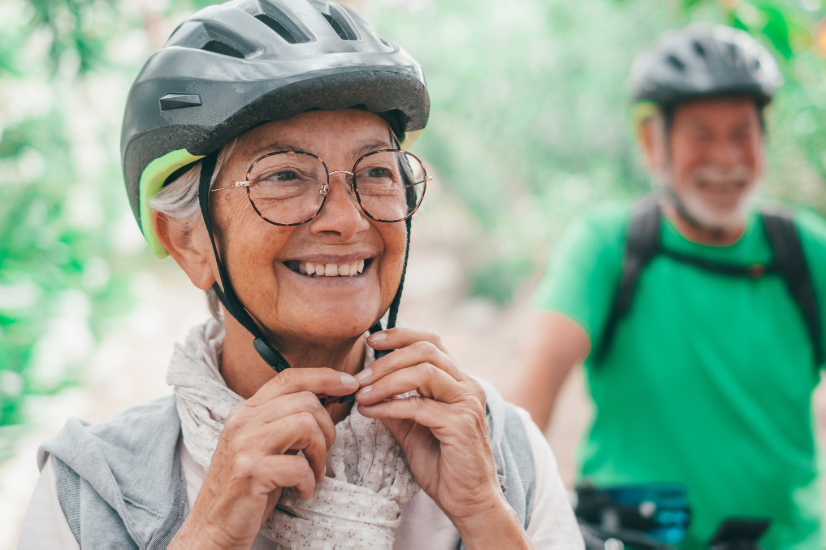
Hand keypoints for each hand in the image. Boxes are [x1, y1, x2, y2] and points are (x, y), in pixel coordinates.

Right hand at [169, 368, 358, 548]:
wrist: (214, 526)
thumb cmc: (249, 486)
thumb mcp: (265, 444)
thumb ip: (286, 419)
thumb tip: (328, 397)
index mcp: (246, 410)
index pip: (290, 377)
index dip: (325, 376)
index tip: (349, 384)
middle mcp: (242, 421)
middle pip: (306, 401)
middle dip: (327, 427)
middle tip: (322, 454)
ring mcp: (244, 445)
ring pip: (306, 425)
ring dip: (321, 453)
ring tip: (314, 472)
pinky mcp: (250, 471)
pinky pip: (299, 465)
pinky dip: (310, 481)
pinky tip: (302, 490)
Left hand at [356, 328, 532, 548]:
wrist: (469, 502)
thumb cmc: (443, 467)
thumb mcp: (412, 430)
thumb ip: (395, 406)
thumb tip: (366, 388)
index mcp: (458, 382)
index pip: (431, 342)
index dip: (401, 336)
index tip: (372, 342)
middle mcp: (467, 386)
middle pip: (426, 351)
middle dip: (387, 359)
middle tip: (359, 376)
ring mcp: (467, 404)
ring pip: (424, 372)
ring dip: (387, 380)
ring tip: (362, 394)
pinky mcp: (461, 425)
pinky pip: (420, 406)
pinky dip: (390, 405)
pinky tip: (371, 412)